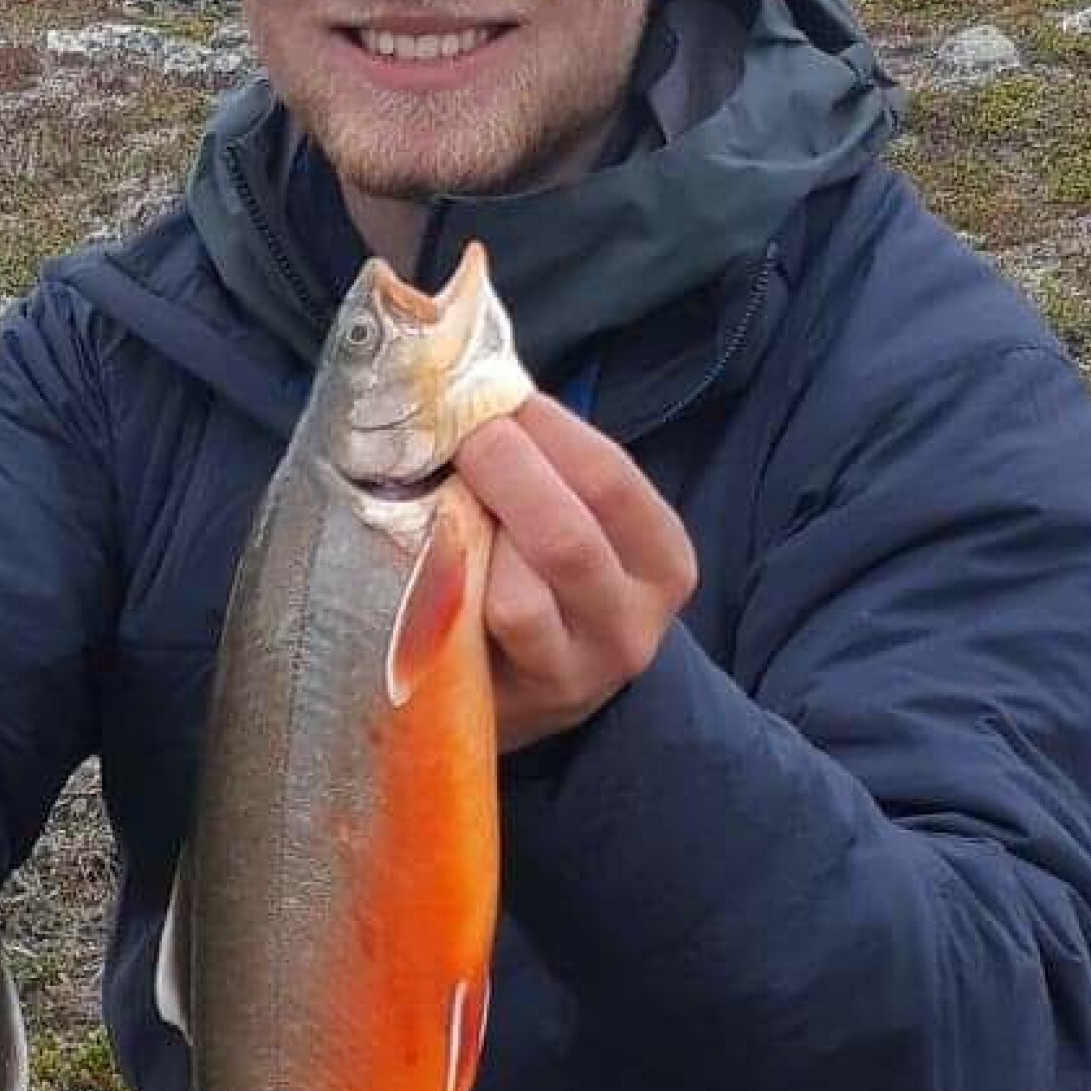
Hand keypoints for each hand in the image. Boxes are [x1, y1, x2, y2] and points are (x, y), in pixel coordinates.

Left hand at [453, 393, 697, 753]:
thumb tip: (480, 383)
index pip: (610, 480)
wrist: (529, 688)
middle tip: (455, 437)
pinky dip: (444, 591)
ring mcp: (575, 676)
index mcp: (663, 561)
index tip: (494, 397)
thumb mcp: (576, 518)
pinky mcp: (517, 707)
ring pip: (518, 598)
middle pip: (566, 537)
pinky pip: (474, 642)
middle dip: (501, 473)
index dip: (546, 429)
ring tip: (440, 503)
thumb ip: (549, 464)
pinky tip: (427, 563)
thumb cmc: (545, 577)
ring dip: (467, 539)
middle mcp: (632, 626)